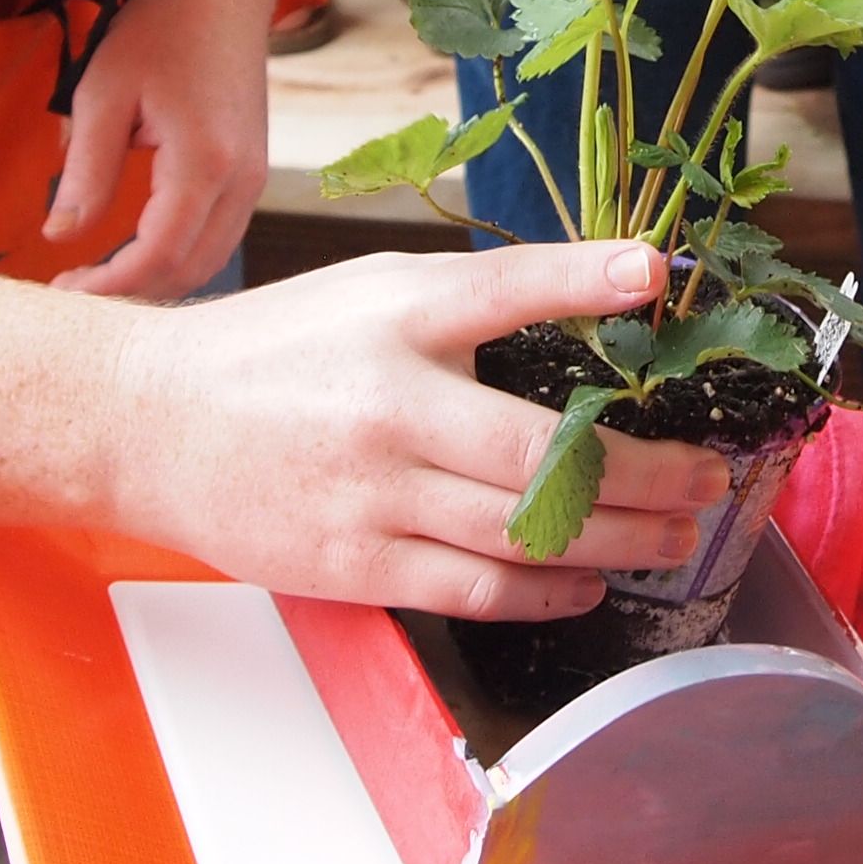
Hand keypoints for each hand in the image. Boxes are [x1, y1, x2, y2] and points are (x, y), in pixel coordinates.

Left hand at [48, 0, 265, 299]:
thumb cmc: (160, 33)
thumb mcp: (102, 95)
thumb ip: (85, 171)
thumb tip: (60, 234)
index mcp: (204, 161)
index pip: (159, 253)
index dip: (111, 284)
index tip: (63, 292)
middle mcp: (241, 180)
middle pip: (190, 270)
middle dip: (132, 293)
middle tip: (72, 290)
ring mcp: (253, 179)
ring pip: (209, 260)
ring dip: (156, 279)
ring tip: (98, 276)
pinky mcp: (251, 173)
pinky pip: (218, 236)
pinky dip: (178, 257)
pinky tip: (136, 250)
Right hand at [128, 238, 733, 614]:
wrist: (150, 424)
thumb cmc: (277, 352)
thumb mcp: (374, 290)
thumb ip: (480, 296)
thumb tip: (608, 284)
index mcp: (393, 319)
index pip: (502, 290)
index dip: (582, 279)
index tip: (654, 273)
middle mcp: (388, 407)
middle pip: (543, 455)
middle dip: (646, 474)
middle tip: (712, 479)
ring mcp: (371, 497)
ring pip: (522, 533)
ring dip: (617, 541)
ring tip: (675, 536)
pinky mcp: (352, 565)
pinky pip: (471, 588)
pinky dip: (543, 590)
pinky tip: (587, 582)